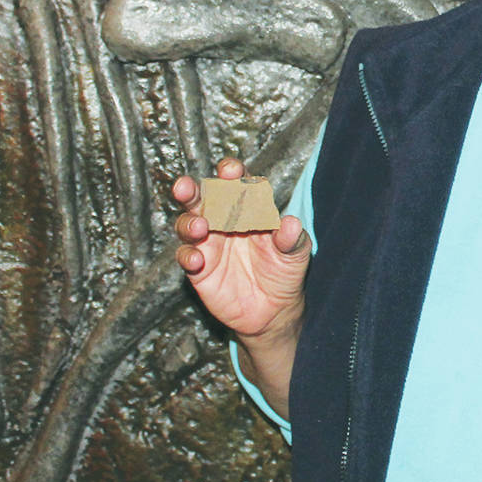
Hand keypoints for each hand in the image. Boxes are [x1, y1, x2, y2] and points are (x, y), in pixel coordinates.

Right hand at [172, 157, 308, 345]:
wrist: (274, 310)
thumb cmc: (284, 271)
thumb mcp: (295, 254)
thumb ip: (292, 238)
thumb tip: (290, 223)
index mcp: (248, 207)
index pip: (237, 183)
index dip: (232, 173)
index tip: (231, 171)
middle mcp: (223, 220)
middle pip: (202, 198)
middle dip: (192, 189)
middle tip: (185, 186)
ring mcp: (208, 243)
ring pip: (187, 224)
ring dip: (189, 223)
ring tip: (200, 227)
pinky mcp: (198, 268)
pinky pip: (186, 256)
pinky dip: (188, 255)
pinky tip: (198, 260)